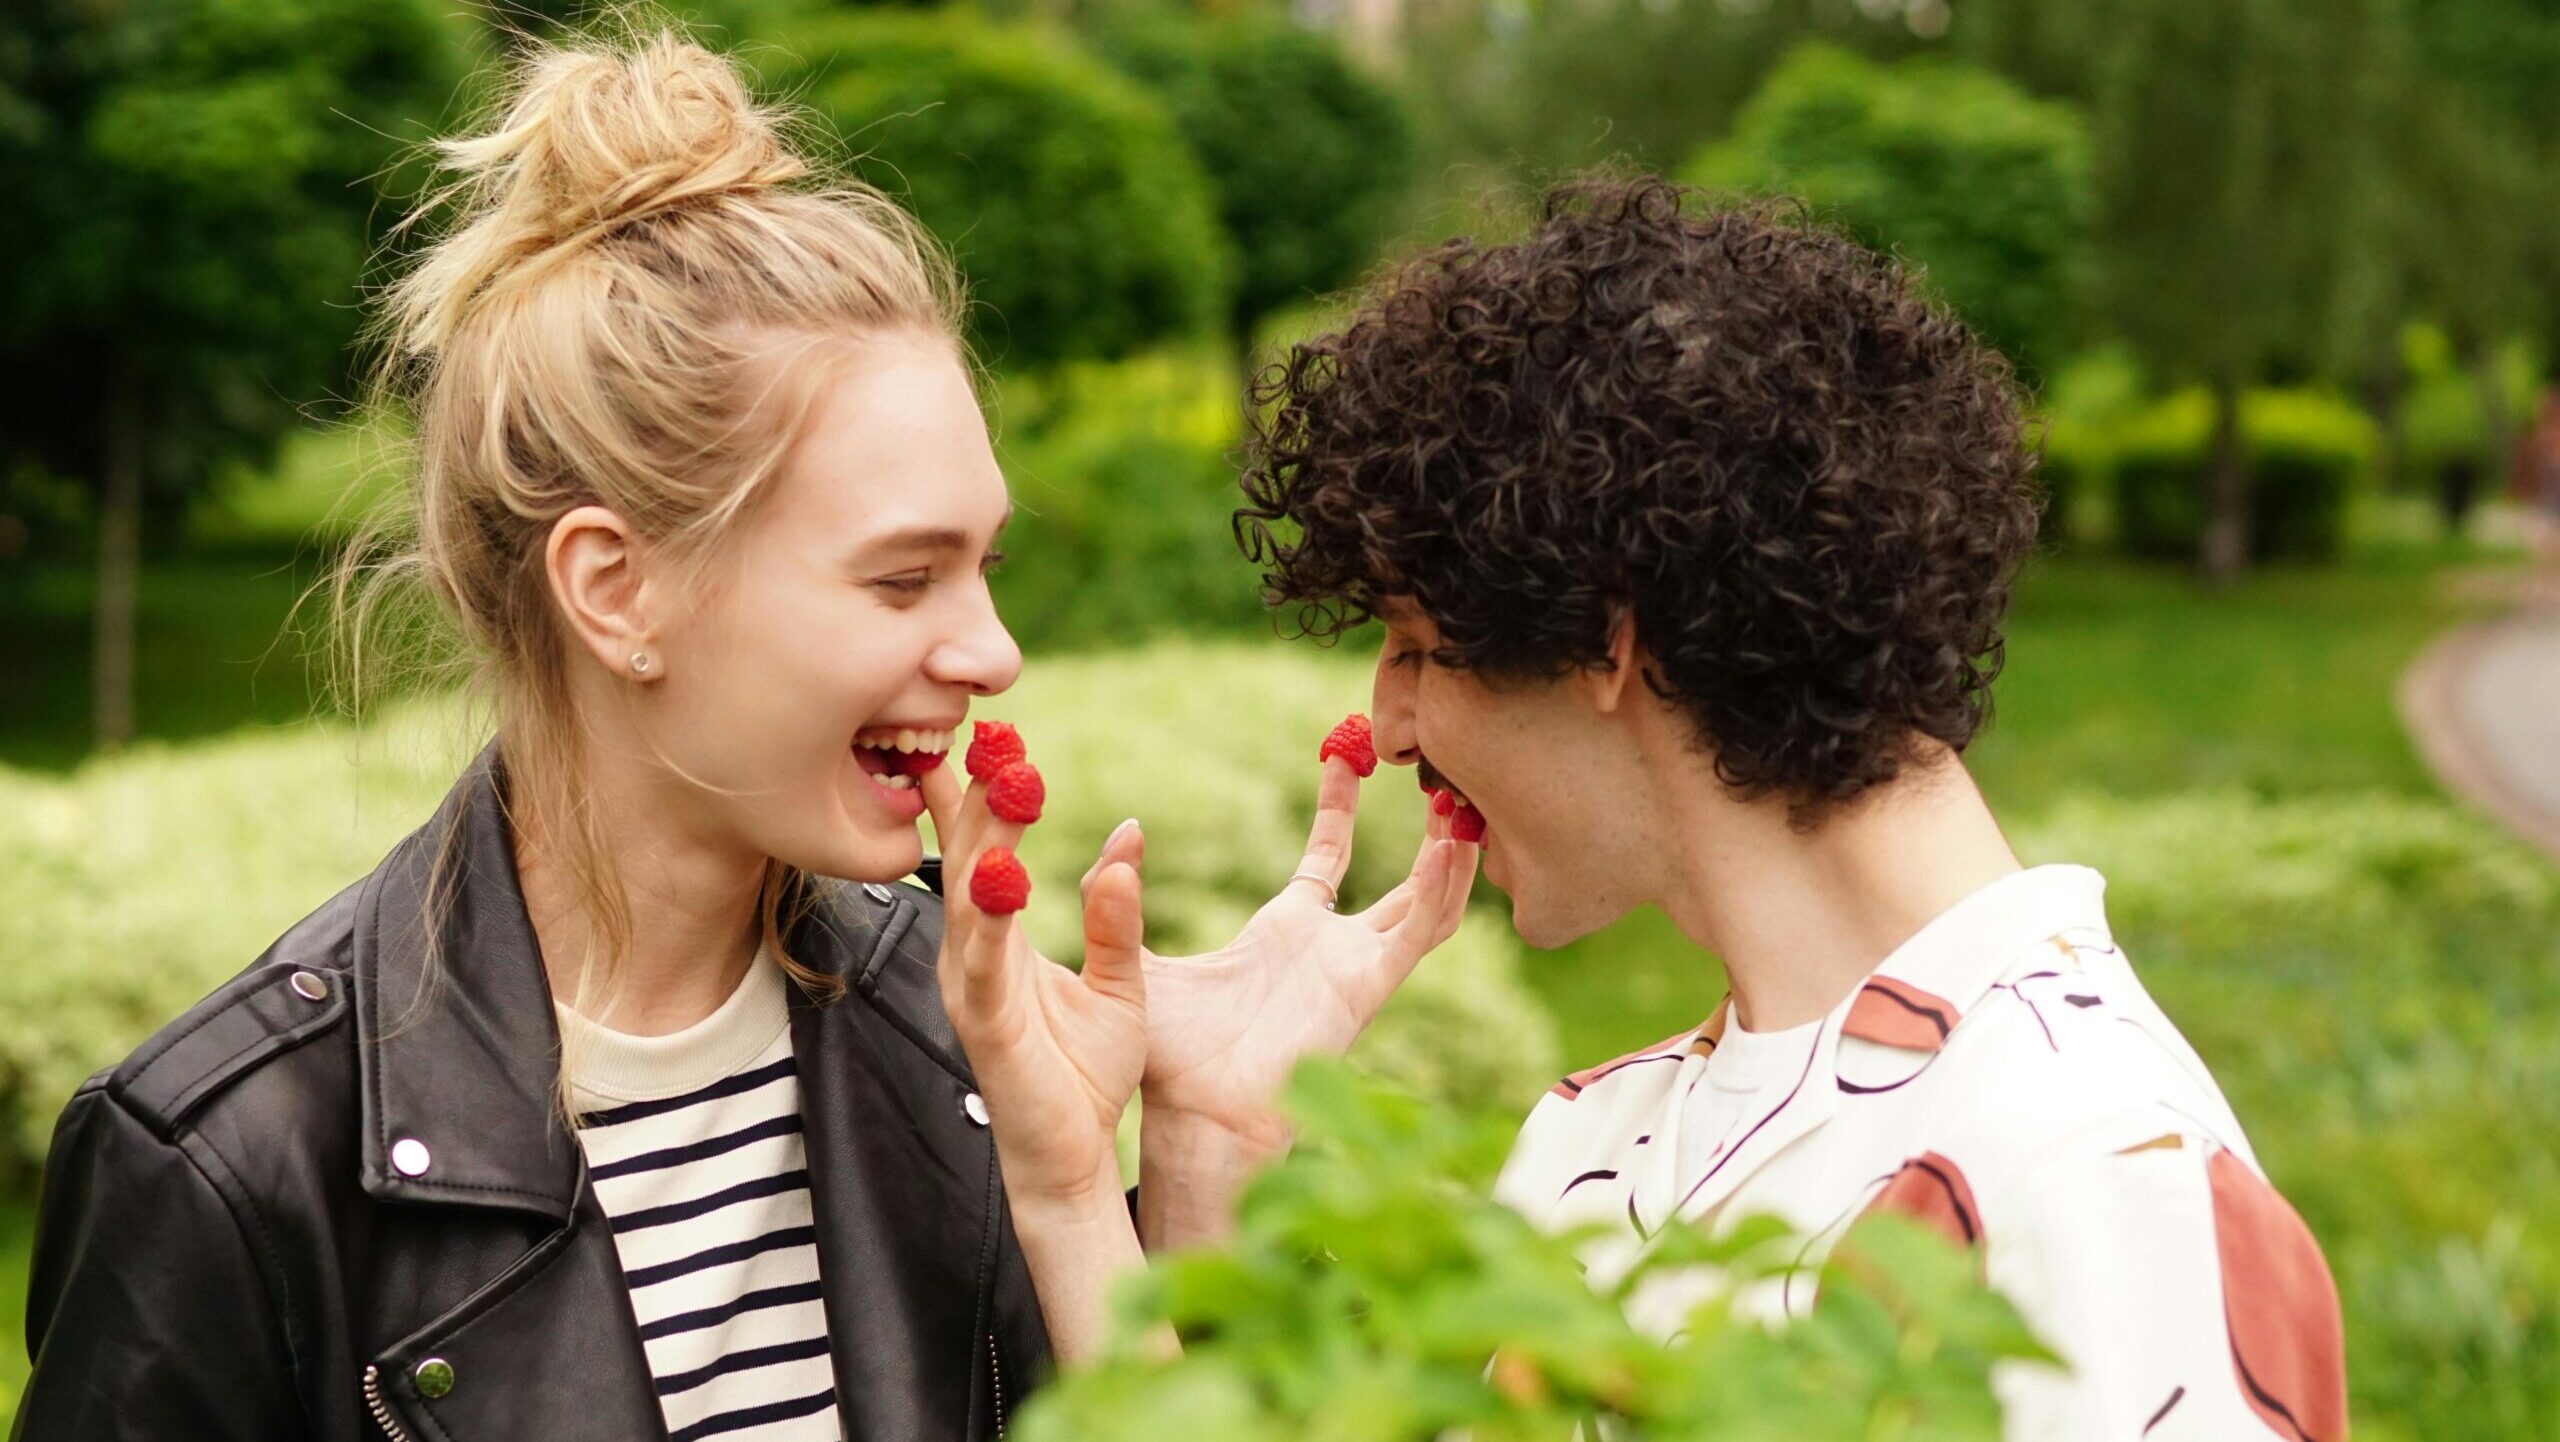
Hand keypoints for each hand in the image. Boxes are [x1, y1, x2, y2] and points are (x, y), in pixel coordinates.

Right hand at [922, 761, 1148, 1212]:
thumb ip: (1118, 911)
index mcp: (998, 939)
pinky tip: (1001, 878)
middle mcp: (972, 955)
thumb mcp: (1118, 980)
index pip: (982, 851)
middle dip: (978, 795)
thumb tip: (1128, 835)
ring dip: (985, 838)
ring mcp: (972, 989)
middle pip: (968, 859)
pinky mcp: (987, 1025)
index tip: (989, 734)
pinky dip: (991, 920)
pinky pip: (987, 964)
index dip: (981, 794)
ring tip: (1001, 783)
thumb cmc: (1086, 1071)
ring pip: (970, 899)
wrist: (1071, 1157)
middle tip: (989, 733)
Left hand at [1139, 754, 1477, 1153]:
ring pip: (1427, 905)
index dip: (1339, 804)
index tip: (1346, 752)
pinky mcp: (1367, 988)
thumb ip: (1119, 897)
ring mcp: (1356, 969)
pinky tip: (1450, 848)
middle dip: (1425, 830)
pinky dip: (1440, 891)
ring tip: (1463, 807)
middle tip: (1442, 774)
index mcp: (1286, 933)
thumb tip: (1119, 833)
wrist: (1194, 1115)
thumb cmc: (1170, 1057)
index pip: (1327, 856)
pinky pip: (1418, 934)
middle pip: (1400, 880)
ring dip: (1450, 858)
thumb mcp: (1140, 957)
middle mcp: (1331, 949)